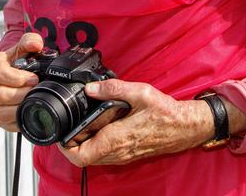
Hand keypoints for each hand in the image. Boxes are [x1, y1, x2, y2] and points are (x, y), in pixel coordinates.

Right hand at [0, 32, 43, 131]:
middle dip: (20, 94)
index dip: (16, 77)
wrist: (21, 73)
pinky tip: (27, 110)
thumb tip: (35, 44)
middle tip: (35, 90)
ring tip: (31, 101)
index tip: (33, 78)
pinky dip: (16, 119)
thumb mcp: (27, 46)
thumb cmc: (23, 59)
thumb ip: (31, 40)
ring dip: (19, 107)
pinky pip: (3, 123)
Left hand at [58, 79, 212, 166]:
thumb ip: (113, 88)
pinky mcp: (126, 154)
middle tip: (69, 123)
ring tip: (82, 123)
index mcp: (116, 139)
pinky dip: (95, 143)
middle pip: (83, 157)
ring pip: (93, 157)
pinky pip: (103, 154)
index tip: (60, 133)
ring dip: (83, 143)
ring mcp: (122, 156)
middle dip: (72, 143)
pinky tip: (98, 126)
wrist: (184, 128)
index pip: (81, 155)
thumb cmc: (165, 113)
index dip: (65, 147)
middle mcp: (117, 152)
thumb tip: (90, 88)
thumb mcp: (140, 92)